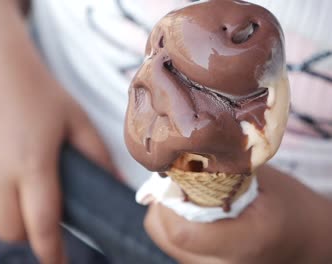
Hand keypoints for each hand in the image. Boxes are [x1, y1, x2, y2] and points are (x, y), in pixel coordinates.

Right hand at [0, 48, 114, 263]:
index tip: (58, 262)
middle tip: (37, 212)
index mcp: (32, 164)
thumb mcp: (74, 118)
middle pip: (10, 231)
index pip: (42, 226)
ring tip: (13, 190)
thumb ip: (96, 156)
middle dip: (28, 232)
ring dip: (1, 216)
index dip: (51, 252)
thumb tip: (117, 187)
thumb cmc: (34, 88)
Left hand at [145, 165, 331, 263]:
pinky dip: (178, 227)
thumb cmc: (290, 205)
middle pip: (168, 237)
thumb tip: (181, 156)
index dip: (168, 202)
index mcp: (246, 241)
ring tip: (189, 197)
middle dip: (165, 206)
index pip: (181, 231)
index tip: (174, 178)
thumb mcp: (263, 180)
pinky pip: (178, 247)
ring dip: (169, 217)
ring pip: (168, 242)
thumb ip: (222, 171)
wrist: (308, 238)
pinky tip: (195, 213)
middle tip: (178, 184)